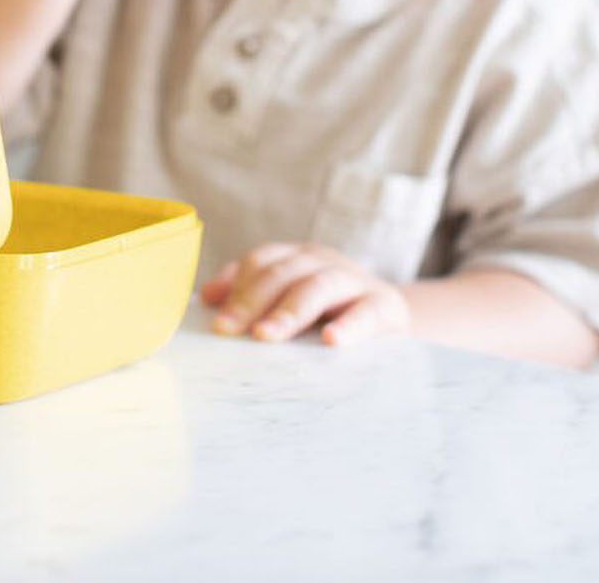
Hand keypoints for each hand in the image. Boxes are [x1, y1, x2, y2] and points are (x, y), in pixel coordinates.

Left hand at [199, 242, 411, 346]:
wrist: (393, 320)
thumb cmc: (329, 312)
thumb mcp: (290, 300)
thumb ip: (250, 293)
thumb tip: (205, 297)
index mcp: (296, 257)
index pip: (261, 261)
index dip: (236, 286)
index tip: (216, 320)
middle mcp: (322, 261)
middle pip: (283, 273)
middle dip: (252, 301)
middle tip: (229, 329)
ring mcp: (355, 279)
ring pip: (319, 286)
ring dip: (289, 311)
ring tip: (267, 335)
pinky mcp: (385, 305)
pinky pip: (367, 312)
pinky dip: (350, 325)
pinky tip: (332, 341)